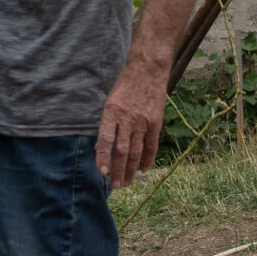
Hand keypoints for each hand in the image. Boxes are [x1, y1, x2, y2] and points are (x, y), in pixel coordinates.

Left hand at [95, 59, 167, 189]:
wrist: (147, 70)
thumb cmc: (125, 86)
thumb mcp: (109, 101)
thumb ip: (107, 123)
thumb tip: (101, 147)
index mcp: (111, 112)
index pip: (106, 139)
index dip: (103, 157)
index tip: (102, 172)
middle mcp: (127, 119)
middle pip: (122, 150)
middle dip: (118, 170)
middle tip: (116, 185)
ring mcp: (142, 121)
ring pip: (136, 151)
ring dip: (131, 170)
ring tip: (127, 182)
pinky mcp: (155, 122)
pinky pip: (151, 145)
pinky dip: (147, 159)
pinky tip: (143, 170)